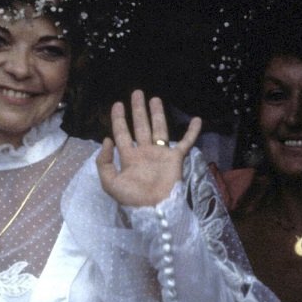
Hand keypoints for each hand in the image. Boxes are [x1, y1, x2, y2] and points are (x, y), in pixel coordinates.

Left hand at [97, 90, 200, 206]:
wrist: (155, 209)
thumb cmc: (132, 198)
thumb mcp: (110, 182)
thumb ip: (104, 162)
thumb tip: (107, 139)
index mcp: (129, 158)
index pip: (122, 133)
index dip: (119, 119)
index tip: (117, 104)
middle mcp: (144, 152)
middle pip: (140, 126)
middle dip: (138, 110)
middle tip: (136, 93)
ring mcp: (160, 154)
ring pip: (158, 129)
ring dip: (157, 114)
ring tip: (154, 98)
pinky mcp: (176, 158)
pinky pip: (185, 142)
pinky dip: (192, 132)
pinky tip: (197, 119)